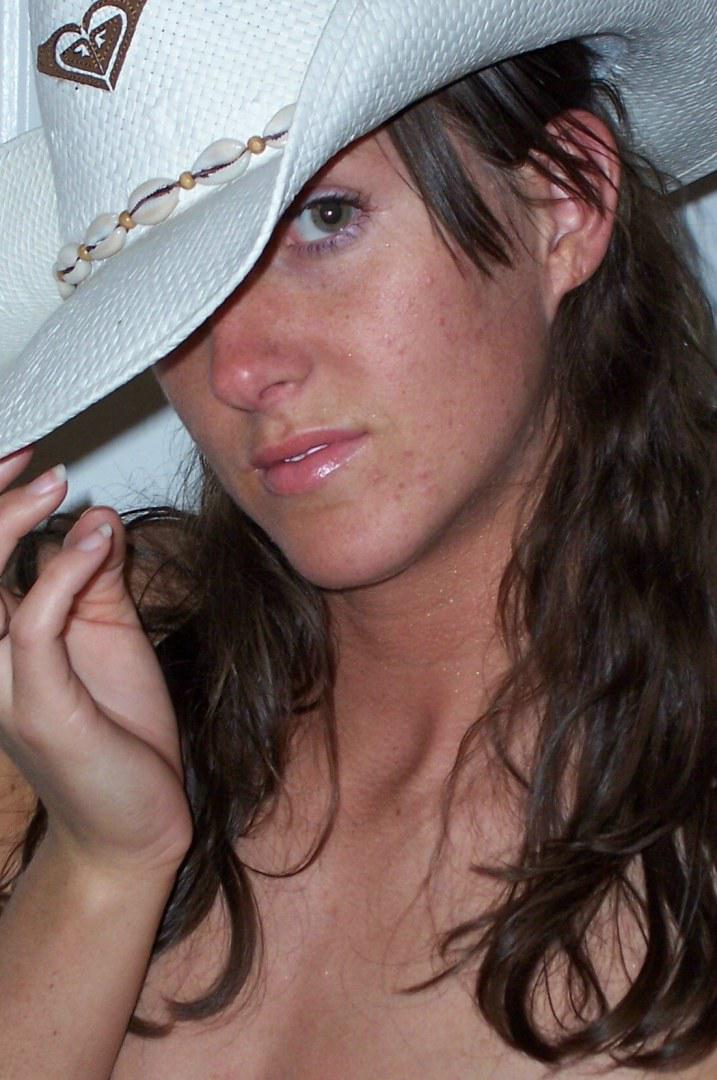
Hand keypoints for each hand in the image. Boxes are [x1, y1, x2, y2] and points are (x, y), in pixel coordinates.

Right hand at [0, 448, 191, 882]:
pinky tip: (97, 542)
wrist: (135, 823)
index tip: (24, 459)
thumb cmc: (119, 736)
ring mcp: (2, 686)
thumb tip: (98, 517)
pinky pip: (33, 627)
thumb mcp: (110, 640)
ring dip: (9, 528)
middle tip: (35, 466)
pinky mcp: (36, 708)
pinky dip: (61, 575)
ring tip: (54, 486)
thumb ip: (97, 581)